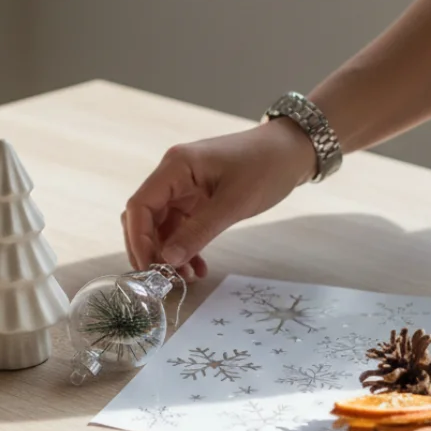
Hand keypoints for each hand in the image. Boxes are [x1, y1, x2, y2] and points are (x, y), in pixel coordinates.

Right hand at [122, 119, 316, 278]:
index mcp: (175, 167)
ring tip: (186, 278)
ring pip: (162, 226)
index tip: (148, 270)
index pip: (140, 206)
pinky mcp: (196, 197)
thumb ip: (198, 232)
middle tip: (165, 279)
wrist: (292, 150)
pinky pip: (181, 226)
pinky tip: (198, 266)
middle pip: (145, 217)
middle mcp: (173, 175)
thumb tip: (168, 260)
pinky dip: (185, 247)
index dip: (138, 240)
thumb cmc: (266, 167)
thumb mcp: (233, 203)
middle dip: (151, 250)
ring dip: (169, 253)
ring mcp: (184, 187)